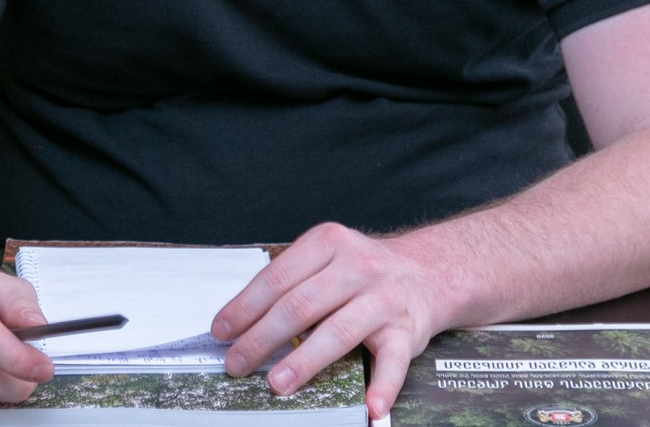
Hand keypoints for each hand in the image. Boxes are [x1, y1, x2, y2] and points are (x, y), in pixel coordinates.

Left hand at [213, 222, 453, 419]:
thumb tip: (239, 321)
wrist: (427, 272)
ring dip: (305, 361)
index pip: (279, 277)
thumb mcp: (327, 258)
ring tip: (277, 383)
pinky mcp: (407, 331)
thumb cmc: (363, 271)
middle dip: (263, 338)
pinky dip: (383, 386)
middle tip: (237, 363)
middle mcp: (358, 267)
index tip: (222, 331)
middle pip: (302, 305)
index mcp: (330, 244)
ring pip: (338, 331)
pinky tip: (370, 406)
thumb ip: (291, 282)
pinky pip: (393, 362)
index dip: (246, 306)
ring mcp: (384, 299)